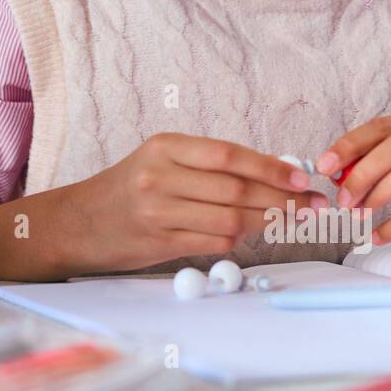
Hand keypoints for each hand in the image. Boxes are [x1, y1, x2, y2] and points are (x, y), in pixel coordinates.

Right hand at [72, 132, 330, 271]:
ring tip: (291, 221)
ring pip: (229, 219)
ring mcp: (158, 212)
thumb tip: (273, 173)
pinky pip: (213, 242)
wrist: (79, 222)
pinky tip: (252, 233)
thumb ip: (207, 165)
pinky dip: (238, 239)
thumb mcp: (160, 161)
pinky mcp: (159, 242)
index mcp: (164, 147)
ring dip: (267, 222)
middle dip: (281, 199)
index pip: (229, 155)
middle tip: (311, 205)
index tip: (302, 178)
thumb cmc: (128, 188)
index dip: (271, 167)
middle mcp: (159, 177)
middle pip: (235, 189)